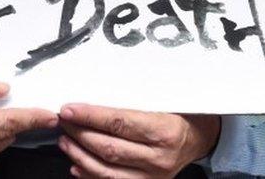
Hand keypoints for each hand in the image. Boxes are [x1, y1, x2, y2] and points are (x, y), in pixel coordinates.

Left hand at [58, 104, 220, 177]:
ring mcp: (153, 177)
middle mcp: (160, 158)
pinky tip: (77, 164)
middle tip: (64, 121)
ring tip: (65, 141)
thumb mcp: (163, 100)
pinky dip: (90, 175)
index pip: (119, 122)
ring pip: (107, 170)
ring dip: (80, 155)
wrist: (200, 139)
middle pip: (109, 147)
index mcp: (165, 131)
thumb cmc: (180, 115)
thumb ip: (132, 101)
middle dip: (80, 133)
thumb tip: (95, 94)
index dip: (90, 116)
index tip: (69, 109)